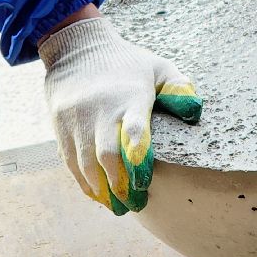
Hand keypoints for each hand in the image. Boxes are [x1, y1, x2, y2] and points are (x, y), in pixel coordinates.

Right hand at [41, 17, 201, 214]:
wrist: (77, 49)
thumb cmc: (127, 63)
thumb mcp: (157, 66)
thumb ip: (179, 87)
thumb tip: (194, 110)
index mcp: (131, 96)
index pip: (134, 129)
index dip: (138, 158)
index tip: (143, 182)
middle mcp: (102, 109)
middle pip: (107, 155)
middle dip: (121, 185)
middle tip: (134, 204)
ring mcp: (79, 119)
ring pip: (87, 164)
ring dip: (102, 190)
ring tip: (117, 207)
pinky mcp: (61, 126)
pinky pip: (70, 162)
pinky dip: (84, 182)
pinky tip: (97, 194)